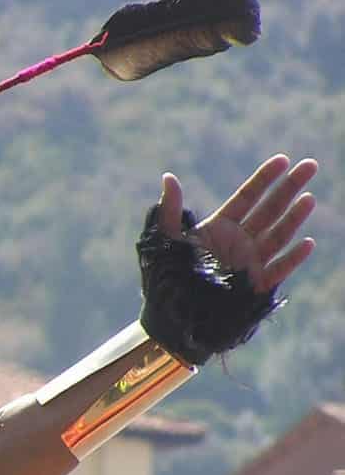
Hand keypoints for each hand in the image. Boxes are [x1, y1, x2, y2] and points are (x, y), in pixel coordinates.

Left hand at [158, 153, 317, 291]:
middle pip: (269, 209)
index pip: (247, 197)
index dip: (264, 178)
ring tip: (308, 199)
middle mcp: (239, 240)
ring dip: (293, 218)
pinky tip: (307, 243)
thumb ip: (169, 210)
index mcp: (220, 227)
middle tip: (310, 165)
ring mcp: (250, 261)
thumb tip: (168, 177)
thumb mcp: (165, 241)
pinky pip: (279, 269)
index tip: (282, 159)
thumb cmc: (166, 277)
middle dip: (289, 187)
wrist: (171, 315)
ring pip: (278, 235)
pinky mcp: (256, 284)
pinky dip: (292, 258)